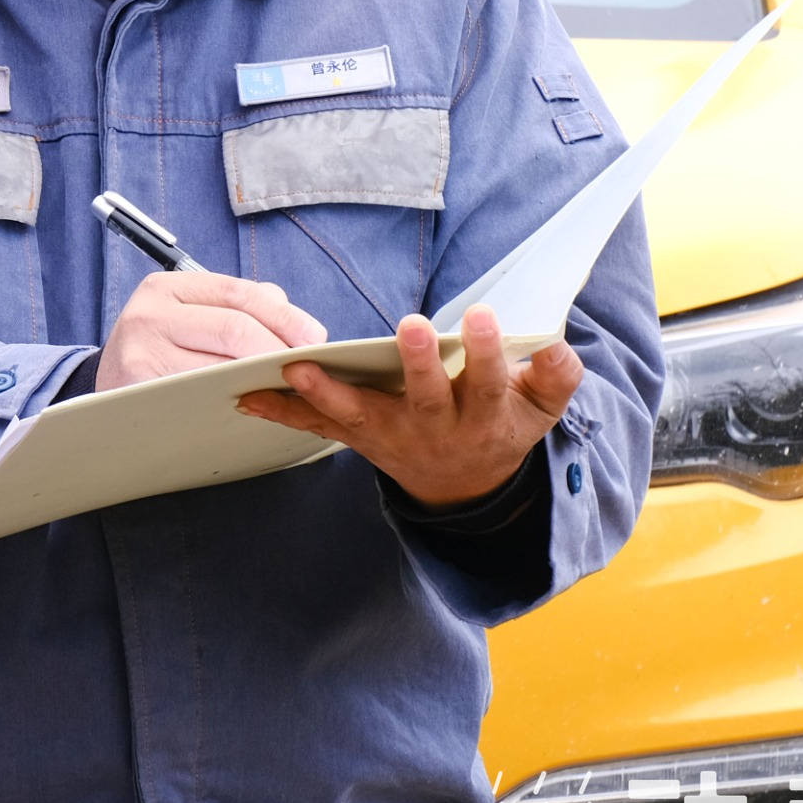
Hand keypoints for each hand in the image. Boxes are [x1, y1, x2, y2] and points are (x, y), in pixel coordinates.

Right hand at [94, 270, 326, 389]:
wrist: (107, 387)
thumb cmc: (159, 349)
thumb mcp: (187, 314)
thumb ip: (236, 306)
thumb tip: (289, 313)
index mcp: (165, 288)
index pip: (238, 293)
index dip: (284, 316)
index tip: (315, 338)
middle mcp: (149, 314)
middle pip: (234, 328)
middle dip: (279, 350)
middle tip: (305, 369)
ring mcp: (142, 354)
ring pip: (223, 366)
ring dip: (263, 378)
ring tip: (286, 385)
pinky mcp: (142, 392)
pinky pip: (204, 396)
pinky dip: (236, 399)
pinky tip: (254, 403)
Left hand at [235, 304, 583, 508]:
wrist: (465, 486)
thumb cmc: (501, 426)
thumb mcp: (540, 409)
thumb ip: (554, 375)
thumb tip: (554, 344)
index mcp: (483, 416)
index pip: (488, 381)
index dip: (485, 351)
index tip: (480, 316)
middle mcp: (436, 429)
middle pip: (426, 397)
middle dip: (418, 363)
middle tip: (410, 327)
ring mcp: (393, 437)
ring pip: (360, 416)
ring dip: (328, 392)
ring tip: (300, 368)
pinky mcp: (359, 439)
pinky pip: (317, 428)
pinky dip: (282, 412)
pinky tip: (247, 397)